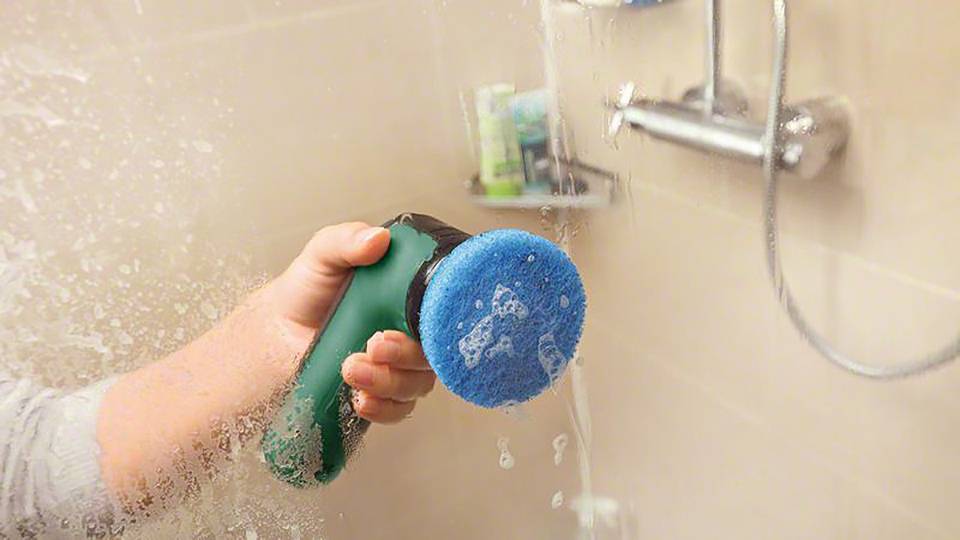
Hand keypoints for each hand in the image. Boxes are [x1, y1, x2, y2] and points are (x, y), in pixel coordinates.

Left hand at [268, 222, 435, 423]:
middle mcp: (410, 333)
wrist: (274, 331)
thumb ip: (347, 240)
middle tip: (375, 344)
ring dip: (388, 382)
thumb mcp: (324, 255)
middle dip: (405, 355)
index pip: (439, 314)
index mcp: (407, 298)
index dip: (432, 322)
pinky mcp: (382, 394)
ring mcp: (397, 366)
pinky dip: (383, 409)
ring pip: (417, 384)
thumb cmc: (306, 291)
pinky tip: (360, 400)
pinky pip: (399, 410)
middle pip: (432, 354)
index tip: (404, 321)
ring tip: (351, 369)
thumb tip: (378, 238)